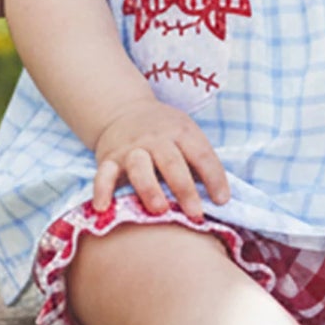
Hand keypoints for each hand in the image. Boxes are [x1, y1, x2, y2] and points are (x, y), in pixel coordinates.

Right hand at [91, 98, 229, 219]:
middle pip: (172, 162)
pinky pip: (103, 175)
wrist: (124, 111)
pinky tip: (103, 208)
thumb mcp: (186, 136)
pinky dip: (102, 190)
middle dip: (184, 189)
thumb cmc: (165, 134)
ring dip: (149, 188)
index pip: (201, 155)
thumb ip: (198, 162)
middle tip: (195, 214)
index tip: (222, 201)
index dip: (214, 177)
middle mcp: (156, 139)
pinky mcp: (108, 159)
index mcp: (181, 132)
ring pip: (140, 166)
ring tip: (159, 210)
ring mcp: (131, 149)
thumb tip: (219, 200)